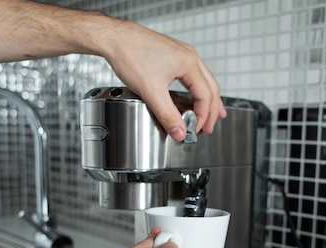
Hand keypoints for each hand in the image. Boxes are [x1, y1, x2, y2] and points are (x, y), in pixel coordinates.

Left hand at [100, 19, 226, 140]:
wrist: (114, 37)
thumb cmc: (130, 54)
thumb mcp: (151, 91)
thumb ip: (167, 115)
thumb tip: (179, 131)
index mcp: (189, 63)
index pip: (206, 96)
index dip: (203, 116)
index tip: (195, 129)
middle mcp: (189, 56)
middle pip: (211, 87)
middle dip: (211, 110)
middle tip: (209, 127)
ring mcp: (181, 53)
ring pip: (204, 79)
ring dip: (207, 98)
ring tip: (211, 113)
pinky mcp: (172, 54)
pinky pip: (193, 73)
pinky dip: (197, 88)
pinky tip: (194, 94)